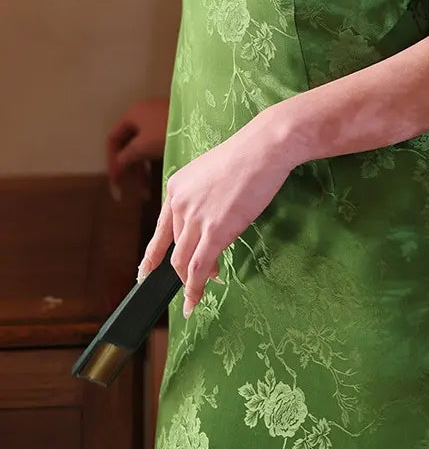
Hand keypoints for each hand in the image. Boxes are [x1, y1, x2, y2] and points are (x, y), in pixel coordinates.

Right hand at [106, 97, 168, 188]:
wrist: (203, 120)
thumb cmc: (168, 131)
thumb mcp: (143, 146)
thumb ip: (126, 156)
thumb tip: (117, 167)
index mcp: (132, 114)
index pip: (113, 139)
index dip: (111, 161)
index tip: (116, 181)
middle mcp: (143, 115)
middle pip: (128, 145)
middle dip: (129, 169)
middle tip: (132, 190)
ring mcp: (158, 120)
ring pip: (142, 148)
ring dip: (141, 169)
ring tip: (146, 190)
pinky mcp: (172, 127)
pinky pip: (154, 147)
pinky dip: (152, 162)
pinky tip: (157, 176)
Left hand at [138, 112, 292, 318]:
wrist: (264, 148)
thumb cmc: (249, 156)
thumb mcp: (214, 175)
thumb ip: (205, 199)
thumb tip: (211, 224)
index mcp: (176, 187)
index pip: (161, 229)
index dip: (152, 255)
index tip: (144, 272)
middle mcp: (179, 203)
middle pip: (173, 248)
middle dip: (182, 269)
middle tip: (194, 282)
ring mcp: (195, 217)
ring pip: (183, 261)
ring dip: (190, 282)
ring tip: (197, 294)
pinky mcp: (214, 230)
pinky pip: (199, 267)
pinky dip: (195, 288)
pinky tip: (195, 300)